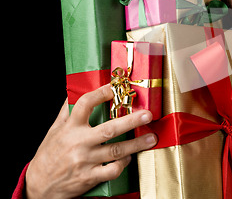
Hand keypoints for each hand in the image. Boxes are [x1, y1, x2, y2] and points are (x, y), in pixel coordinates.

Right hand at [26, 84, 156, 198]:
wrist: (38, 186)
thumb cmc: (49, 155)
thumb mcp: (54, 131)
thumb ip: (66, 112)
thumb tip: (74, 93)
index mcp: (70, 128)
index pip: (85, 104)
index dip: (101, 93)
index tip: (115, 87)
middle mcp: (78, 143)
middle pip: (109, 129)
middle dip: (131, 121)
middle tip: (147, 115)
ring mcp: (85, 161)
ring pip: (116, 150)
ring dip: (137, 144)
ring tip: (151, 138)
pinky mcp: (90, 177)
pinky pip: (112, 170)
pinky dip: (123, 164)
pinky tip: (128, 158)